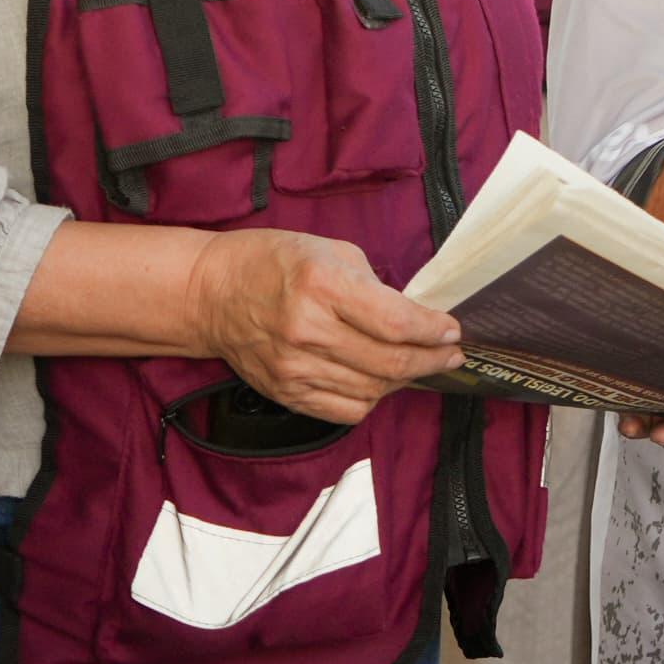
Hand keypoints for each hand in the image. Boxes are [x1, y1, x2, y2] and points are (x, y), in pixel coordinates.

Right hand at [186, 231, 466, 422]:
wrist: (211, 293)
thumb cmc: (273, 262)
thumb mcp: (330, 252)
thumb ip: (375, 287)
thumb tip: (416, 319)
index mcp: (321, 285)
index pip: (395, 322)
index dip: (433, 331)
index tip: (453, 331)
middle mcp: (307, 330)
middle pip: (389, 363)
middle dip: (431, 360)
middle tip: (451, 355)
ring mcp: (293, 368)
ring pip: (371, 392)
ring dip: (404, 381)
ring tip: (418, 365)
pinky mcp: (284, 393)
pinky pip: (343, 411)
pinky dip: (371, 400)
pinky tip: (380, 382)